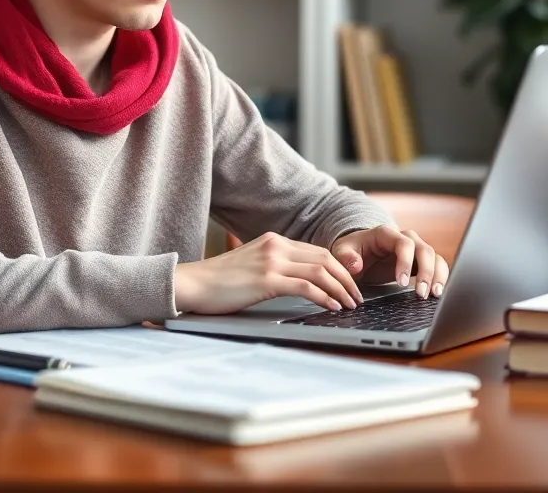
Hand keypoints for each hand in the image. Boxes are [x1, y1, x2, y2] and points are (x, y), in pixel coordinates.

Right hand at [174, 232, 364, 314]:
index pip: (317, 250)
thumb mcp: (250, 266)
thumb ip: (273, 267)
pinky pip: (306, 286)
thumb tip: (298, 282)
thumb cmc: (217, 282)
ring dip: (340, 289)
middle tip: (356, 296)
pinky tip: (332, 307)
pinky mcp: (266, 279)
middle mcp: (275, 246)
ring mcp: (271, 261)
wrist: (191, 283)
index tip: (348, 284)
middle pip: (325, 258)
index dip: (338, 268)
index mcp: (273, 240)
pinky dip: (324, 297)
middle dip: (346, 278)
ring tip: (350, 304)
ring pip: (320, 271)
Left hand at [331, 225, 449, 298]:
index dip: (405, 262)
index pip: (404, 244)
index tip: (401, 283)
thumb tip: (356, 266)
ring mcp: (415, 248)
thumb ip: (346, 257)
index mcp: (386, 233)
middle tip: (421, 293)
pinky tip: (437, 293)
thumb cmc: (351, 251)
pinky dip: (440, 277)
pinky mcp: (420, 261)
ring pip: (435, 257)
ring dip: (437, 275)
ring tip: (434, 294)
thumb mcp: (341, 252)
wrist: (358, 253)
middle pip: (424, 250)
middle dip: (425, 272)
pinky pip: (437, 265)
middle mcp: (405, 238)